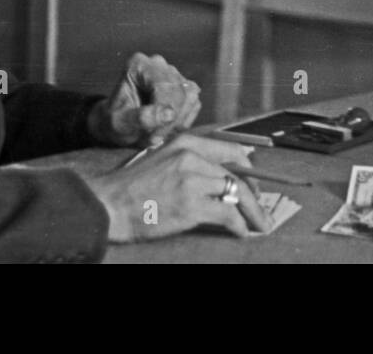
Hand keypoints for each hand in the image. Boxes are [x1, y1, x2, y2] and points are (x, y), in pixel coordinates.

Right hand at [85, 134, 268, 241]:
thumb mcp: (164, 159)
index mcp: (187, 142)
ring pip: (237, 193)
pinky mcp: (191, 205)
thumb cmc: (134, 187)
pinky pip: (227, 213)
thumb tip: (222, 177)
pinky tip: (240, 231)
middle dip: (255, 194)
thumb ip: (192, 162)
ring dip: (253, 211)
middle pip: (238, 174)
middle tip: (261, 210)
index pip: (233, 151)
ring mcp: (192, 180)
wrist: (111, 204)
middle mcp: (192, 156)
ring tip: (260, 224)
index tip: (255, 184)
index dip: (249, 170)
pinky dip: (239, 224)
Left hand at [91, 53, 201, 146]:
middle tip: (155, 138)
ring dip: (178, 121)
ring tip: (157, 132)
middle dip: (171, 119)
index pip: (164, 85)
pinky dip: (182, 120)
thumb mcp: (120, 123)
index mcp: (139, 65)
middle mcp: (158, 64)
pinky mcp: (184, 86)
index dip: (164, 110)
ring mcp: (173, 74)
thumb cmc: (114, 121)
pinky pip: (193, 104)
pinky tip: (166, 127)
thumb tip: (169, 114)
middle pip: (180, 91)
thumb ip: (142, 117)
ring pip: (190, 97)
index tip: (155, 135)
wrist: (117, 123)